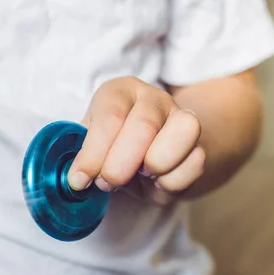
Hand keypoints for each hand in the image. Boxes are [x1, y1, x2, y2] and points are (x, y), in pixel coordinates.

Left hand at [68, 76, 205, 204]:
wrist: (147, 161)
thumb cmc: (111, 152)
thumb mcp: (89, 148)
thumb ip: (79, 158)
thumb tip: (74, 179)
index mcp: (120, 91)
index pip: (109, 117)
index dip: (93, 154)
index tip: (80, 181)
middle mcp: (153, 98)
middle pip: (144, 126)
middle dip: (120, 166)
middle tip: (107, 183)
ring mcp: (181, 118)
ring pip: (183, 132)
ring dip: (156, 166)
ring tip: (139, 176)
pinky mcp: (199, 143)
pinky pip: (196, 162)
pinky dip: (173, 181)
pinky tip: (158, 181)